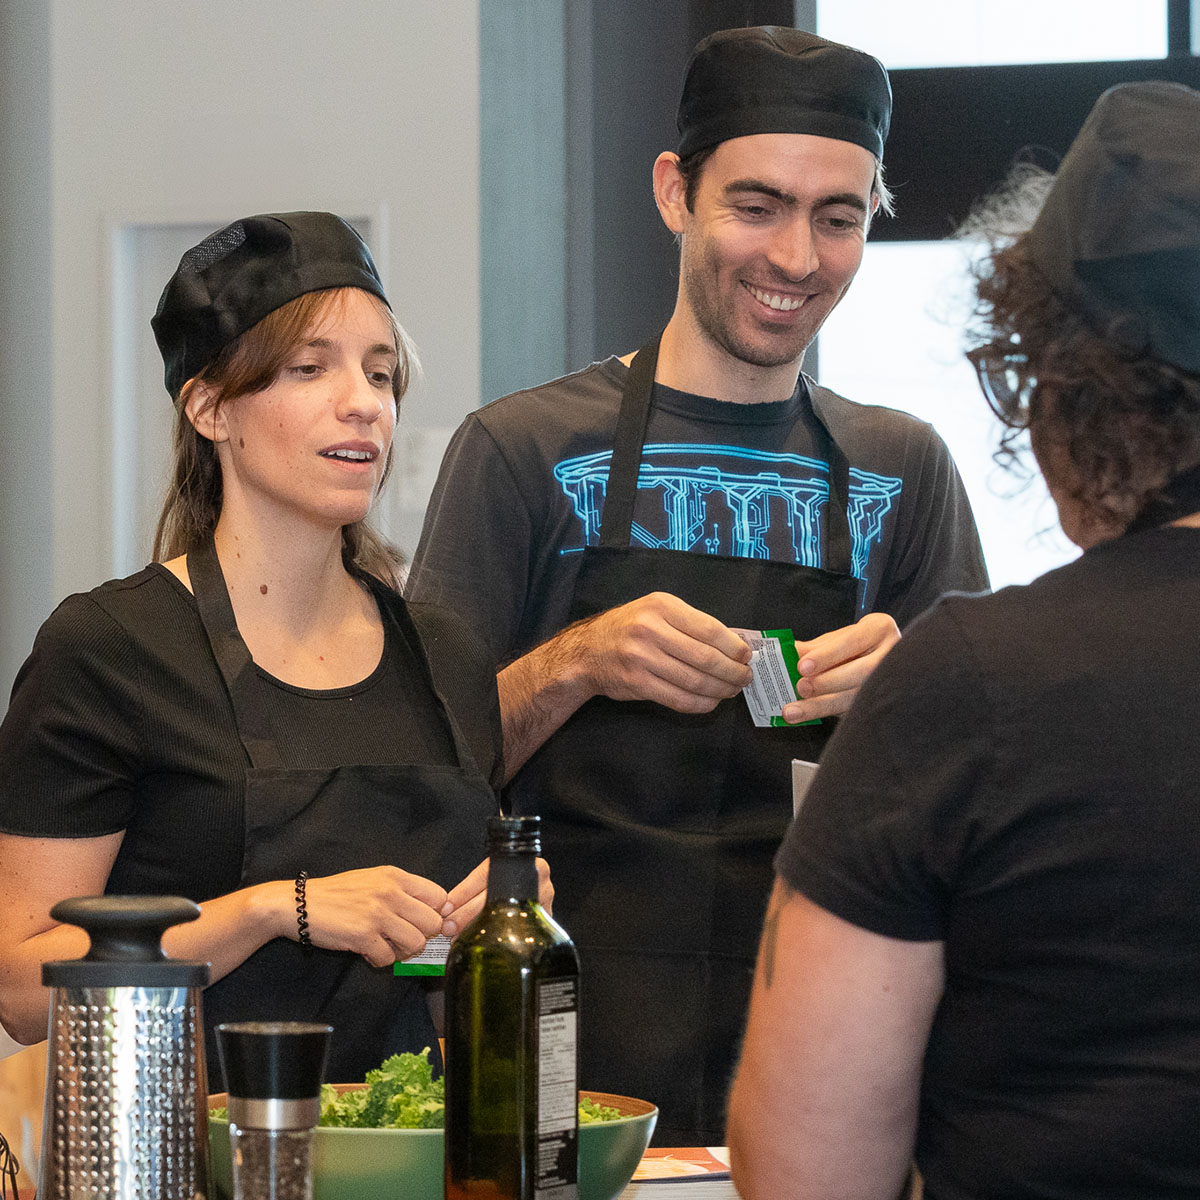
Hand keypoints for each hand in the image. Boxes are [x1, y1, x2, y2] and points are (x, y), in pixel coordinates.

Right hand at [298, 866, 448, 967]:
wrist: (298, 905)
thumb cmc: (337, 894)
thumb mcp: (373, 880)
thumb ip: (401, 892)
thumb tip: (432, 913)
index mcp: (395, 876)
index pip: (439, 896)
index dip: (435, 914)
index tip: (422, 923)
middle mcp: (390, 892)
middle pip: (433, 923)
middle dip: (422, 936)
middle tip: (402, 938)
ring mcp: (378, 914)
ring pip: (416, 943)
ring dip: (402, 951)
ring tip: (385, 946)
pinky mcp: (363, 936)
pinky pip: (389, 958)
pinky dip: (380, 960)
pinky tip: (367, 951)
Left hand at [439, 856, 555, 937]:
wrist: (535, 878)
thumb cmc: (508, 876)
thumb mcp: (494, 870)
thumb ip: (476, 885)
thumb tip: (447, 906)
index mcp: (517, 858)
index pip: (484, 875)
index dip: (463, 892)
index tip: (446, 905)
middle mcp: (534, 875)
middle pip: (493, 898)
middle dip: (465, 914)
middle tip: (448, 925)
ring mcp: (543, 895)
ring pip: (504, 914)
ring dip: (477, 926)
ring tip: (458, 935)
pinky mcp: (547, 915)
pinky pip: (518, 927)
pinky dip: (496, 935)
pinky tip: (480, 939)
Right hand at [578, 592, 752, 712]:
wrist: (587, 651)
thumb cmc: (628, 628)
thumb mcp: (655, 611)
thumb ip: (689, 624)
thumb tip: (732, 644)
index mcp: (660, 606)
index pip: (708, 628)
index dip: (733, 646)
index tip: (747, 655)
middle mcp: (650, 630)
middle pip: (704, 657)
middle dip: (732, 671)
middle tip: (745, 677)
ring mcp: (642, 659)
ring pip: (694, 680)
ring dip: (721, 689)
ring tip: (733, 689)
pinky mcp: (637, 684)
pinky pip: (678, 699)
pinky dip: (701, 703)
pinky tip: (712, 701)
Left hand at [780, 612, 900, 723]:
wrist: (877, 658)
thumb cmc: (855, 646)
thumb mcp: (836, 640)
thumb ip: (813, 647)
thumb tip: (786, 653)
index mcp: (879, 630)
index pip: (853, 641)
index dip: (828, 654)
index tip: (803, 666)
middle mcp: (891, 655)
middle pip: (862, 672)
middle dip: (828, 681)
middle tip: (801, 687)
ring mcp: (889, 682)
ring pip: (857, 697)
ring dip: (821, 705)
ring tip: (794, 711)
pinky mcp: (880, 703)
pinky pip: (852, 712)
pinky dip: (825, 714)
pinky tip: (806, 716)